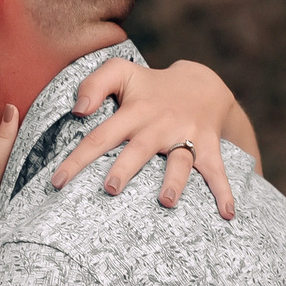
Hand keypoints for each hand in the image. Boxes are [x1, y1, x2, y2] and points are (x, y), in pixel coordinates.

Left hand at [52, 57, 257, 218]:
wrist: (202, 84)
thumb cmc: (151, 85)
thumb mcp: (121, 71)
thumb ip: (94, 84)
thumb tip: (78, 110)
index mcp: (134, 111)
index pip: (100, 136)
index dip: (77, 159)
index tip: (57, 182)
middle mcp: (158, 126)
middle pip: (139, 150)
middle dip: (125, 169)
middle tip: (111, 189)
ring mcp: (185, 137)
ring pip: (179, 162)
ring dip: (174, 181)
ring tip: (166, 202)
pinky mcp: (207, 147)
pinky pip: (216, 171)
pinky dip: (223, 191)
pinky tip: (227, 213)